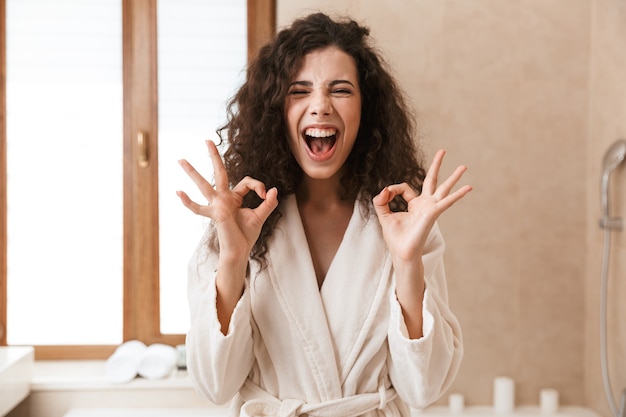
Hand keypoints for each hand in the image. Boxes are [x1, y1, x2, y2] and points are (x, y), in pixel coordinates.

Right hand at [176, 140, 278, 261]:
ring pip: (204, 185)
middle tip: (207, 140)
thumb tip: (274, 189)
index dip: (258, 185)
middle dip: (214, 156)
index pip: (246, 181)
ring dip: (193, 172)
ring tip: (181, 160)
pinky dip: (188, 202)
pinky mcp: (216, 214)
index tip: (266, 194)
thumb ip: (269, 203)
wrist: (240, 251)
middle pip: (219, 172)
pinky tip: (178, 192)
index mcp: (234, 197)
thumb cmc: (246, 235)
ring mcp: (217, 205)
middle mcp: (223, 198)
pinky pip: (198, 208)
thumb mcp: (261, 216)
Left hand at [372, 149, 471, 262]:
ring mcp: (431, 208)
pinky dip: (458, 194)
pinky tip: (469, 187)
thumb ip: (381, 201)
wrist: (402, 252)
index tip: (386, 195)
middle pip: (431, 179)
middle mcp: (425, 204)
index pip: (405, 187)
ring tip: (464, 166)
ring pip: (443, 187)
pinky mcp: (433, 213)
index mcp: (414, 204)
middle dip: (436, 165)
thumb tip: (384, 188)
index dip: (393, 189)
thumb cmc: (395, 238)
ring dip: (453, 177)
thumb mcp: (384, 215)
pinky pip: (447, 200)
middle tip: (443, 150)